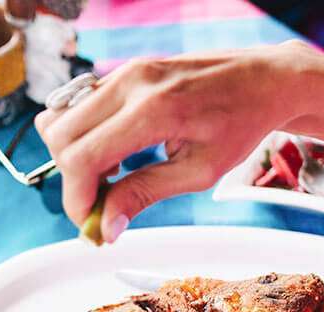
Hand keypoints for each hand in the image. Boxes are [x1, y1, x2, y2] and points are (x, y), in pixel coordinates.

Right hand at [35, 41, 312, 241]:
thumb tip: (106, 227)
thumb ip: (144, 194)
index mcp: (152, 111)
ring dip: (74, 157)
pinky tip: (116, 153)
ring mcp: (125, 72)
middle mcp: (131, 83)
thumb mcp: (197, 172)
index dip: (76, 198)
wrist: (263, 79)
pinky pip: (80, 107)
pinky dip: (84, 137)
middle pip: (60, 137)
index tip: (89, 224)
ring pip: (61, 119)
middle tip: (101, 203)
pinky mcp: (125, 71)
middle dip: (72, 180)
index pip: (81, 158)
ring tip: (111, 177)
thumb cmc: (239, 125)